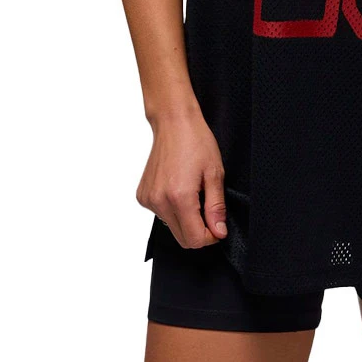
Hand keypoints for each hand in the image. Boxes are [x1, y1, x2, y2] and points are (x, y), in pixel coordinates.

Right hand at [135, 103, 227, 247]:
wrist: (173, 122)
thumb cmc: (196, 141)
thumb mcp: (214, 173)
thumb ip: (216, 207)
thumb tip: (219, 232)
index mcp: (179, 197)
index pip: (195, 239)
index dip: (211, 236)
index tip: (217, 224)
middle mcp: (160, 201)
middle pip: (182, 238)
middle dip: (199, 230)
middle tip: (208, 208)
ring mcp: (149, 199)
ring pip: (171, 227)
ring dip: (185, 219)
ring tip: (192, 193)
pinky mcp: (143, 196)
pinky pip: (161, 215)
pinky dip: (172, 209)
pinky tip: (178, 188)